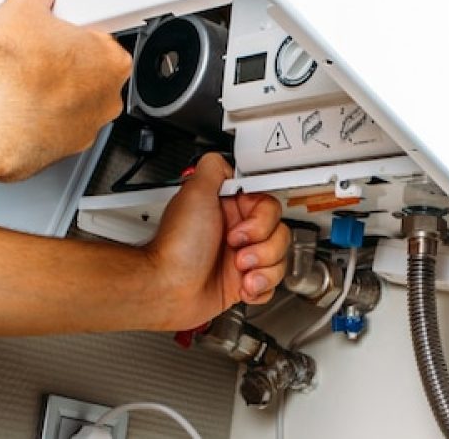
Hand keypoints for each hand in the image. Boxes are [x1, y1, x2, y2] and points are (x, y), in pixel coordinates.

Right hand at [0, 0, 131, 180]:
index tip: (44, 23)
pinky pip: (31, 125)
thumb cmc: (15, 70)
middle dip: (35, 54)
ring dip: (20, 81)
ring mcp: (76, 132)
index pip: (94, 37)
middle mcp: (101, 102)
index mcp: (110, 63)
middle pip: (68, 69)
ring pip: (48, 98)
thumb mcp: (24, 6)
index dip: (62, 27)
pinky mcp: (47, 154)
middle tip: (10, 43)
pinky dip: (12, 111)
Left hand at [146, 154, 289, 330]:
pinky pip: (272, 283)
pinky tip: (244, 286)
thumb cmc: (178, 247)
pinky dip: (261, 287)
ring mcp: (243, 259)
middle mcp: (238, 233)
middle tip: (236, 249)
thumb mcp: (193, 192)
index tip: (244, 228)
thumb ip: (213, 169)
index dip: (261, 219)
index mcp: (229, 210)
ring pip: (279, 259)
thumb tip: (224, 160)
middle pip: (279, 233)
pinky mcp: (245, 284)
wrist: (169, 288)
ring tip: (239, 271)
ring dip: (263, 268)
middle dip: (262, 246)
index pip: (268, 205)